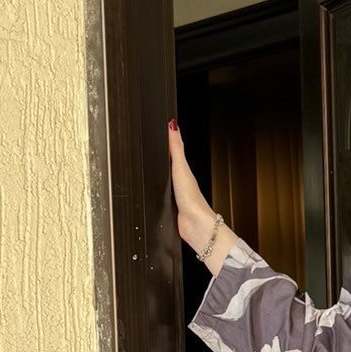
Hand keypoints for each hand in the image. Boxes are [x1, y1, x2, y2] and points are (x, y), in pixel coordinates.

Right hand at [167, 119, 222, 256]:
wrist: (195, 226)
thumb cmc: (192, 199)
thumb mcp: (181, 169)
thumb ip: (176, 148)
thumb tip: (173, 125)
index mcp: (183, 171)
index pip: (174, 151)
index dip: (169, 140)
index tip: (164, 127)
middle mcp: (181, 182)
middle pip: (171, 165)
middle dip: (163, 156)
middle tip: (157, 142)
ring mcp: (176, 195)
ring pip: (167, 180)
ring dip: (162, 173)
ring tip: (155, 163)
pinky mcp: (171, 207)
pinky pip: (162, 194)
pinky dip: (158, 189)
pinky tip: (155, 190)